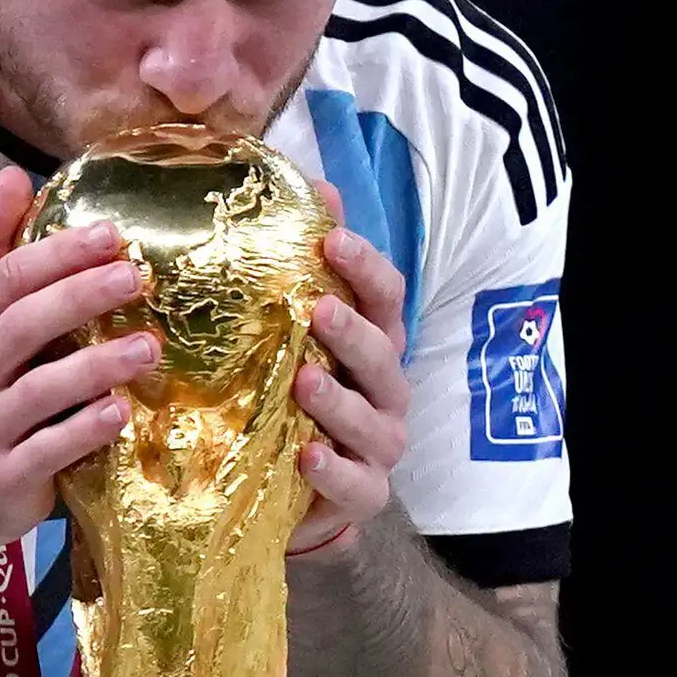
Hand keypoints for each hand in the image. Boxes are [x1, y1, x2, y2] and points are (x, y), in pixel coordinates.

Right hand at [0, 167, 156, 552]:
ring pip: (40, 390)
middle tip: (135, 277)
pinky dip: (83, 432)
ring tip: (148, 347)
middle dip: (79, 296)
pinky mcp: (5, 475)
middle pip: (22, 324)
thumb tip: (15, 173)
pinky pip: (46, 450)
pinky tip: (121, 414)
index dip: (57, 254)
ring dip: (95, 366)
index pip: (6, 278)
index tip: (111, 232)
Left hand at [289, 195, 411, 556]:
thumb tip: (310, 183)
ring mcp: (378, 445)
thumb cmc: (292, 397)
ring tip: (303, 381)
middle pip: (383, 356)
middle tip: (318, 309)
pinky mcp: (363, 494)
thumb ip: (301, 265)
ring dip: (339, 401)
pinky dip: (334, 471)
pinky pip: (356, 484)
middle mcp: (385, 390)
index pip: (386, 297)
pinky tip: (306, 456)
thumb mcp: (290, 334)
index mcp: (373, 343)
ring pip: (372, 421)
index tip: (332, 238)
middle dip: (353, 332)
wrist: (292, 490)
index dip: (365, 266)